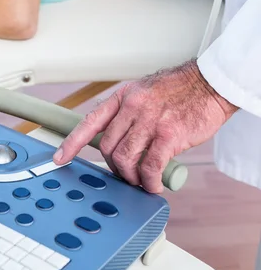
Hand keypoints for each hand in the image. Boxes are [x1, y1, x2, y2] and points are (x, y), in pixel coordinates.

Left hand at [54, 60, 237, 192]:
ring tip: (141, 181)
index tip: (60, 158)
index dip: (72, 142)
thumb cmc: (180, 91)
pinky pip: (150, 167)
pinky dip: (149, 182)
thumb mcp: (145, 93)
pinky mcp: (168, 135)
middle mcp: (132, 107)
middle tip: (126, 174)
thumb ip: (129, 114)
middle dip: (114, 166)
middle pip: (108, 147)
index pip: (91, 121)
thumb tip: (119, 141)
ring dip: (130, 177)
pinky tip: (154, 185)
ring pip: (125, 159)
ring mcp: (150, 121)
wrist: (209, 84)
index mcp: (124, 96)